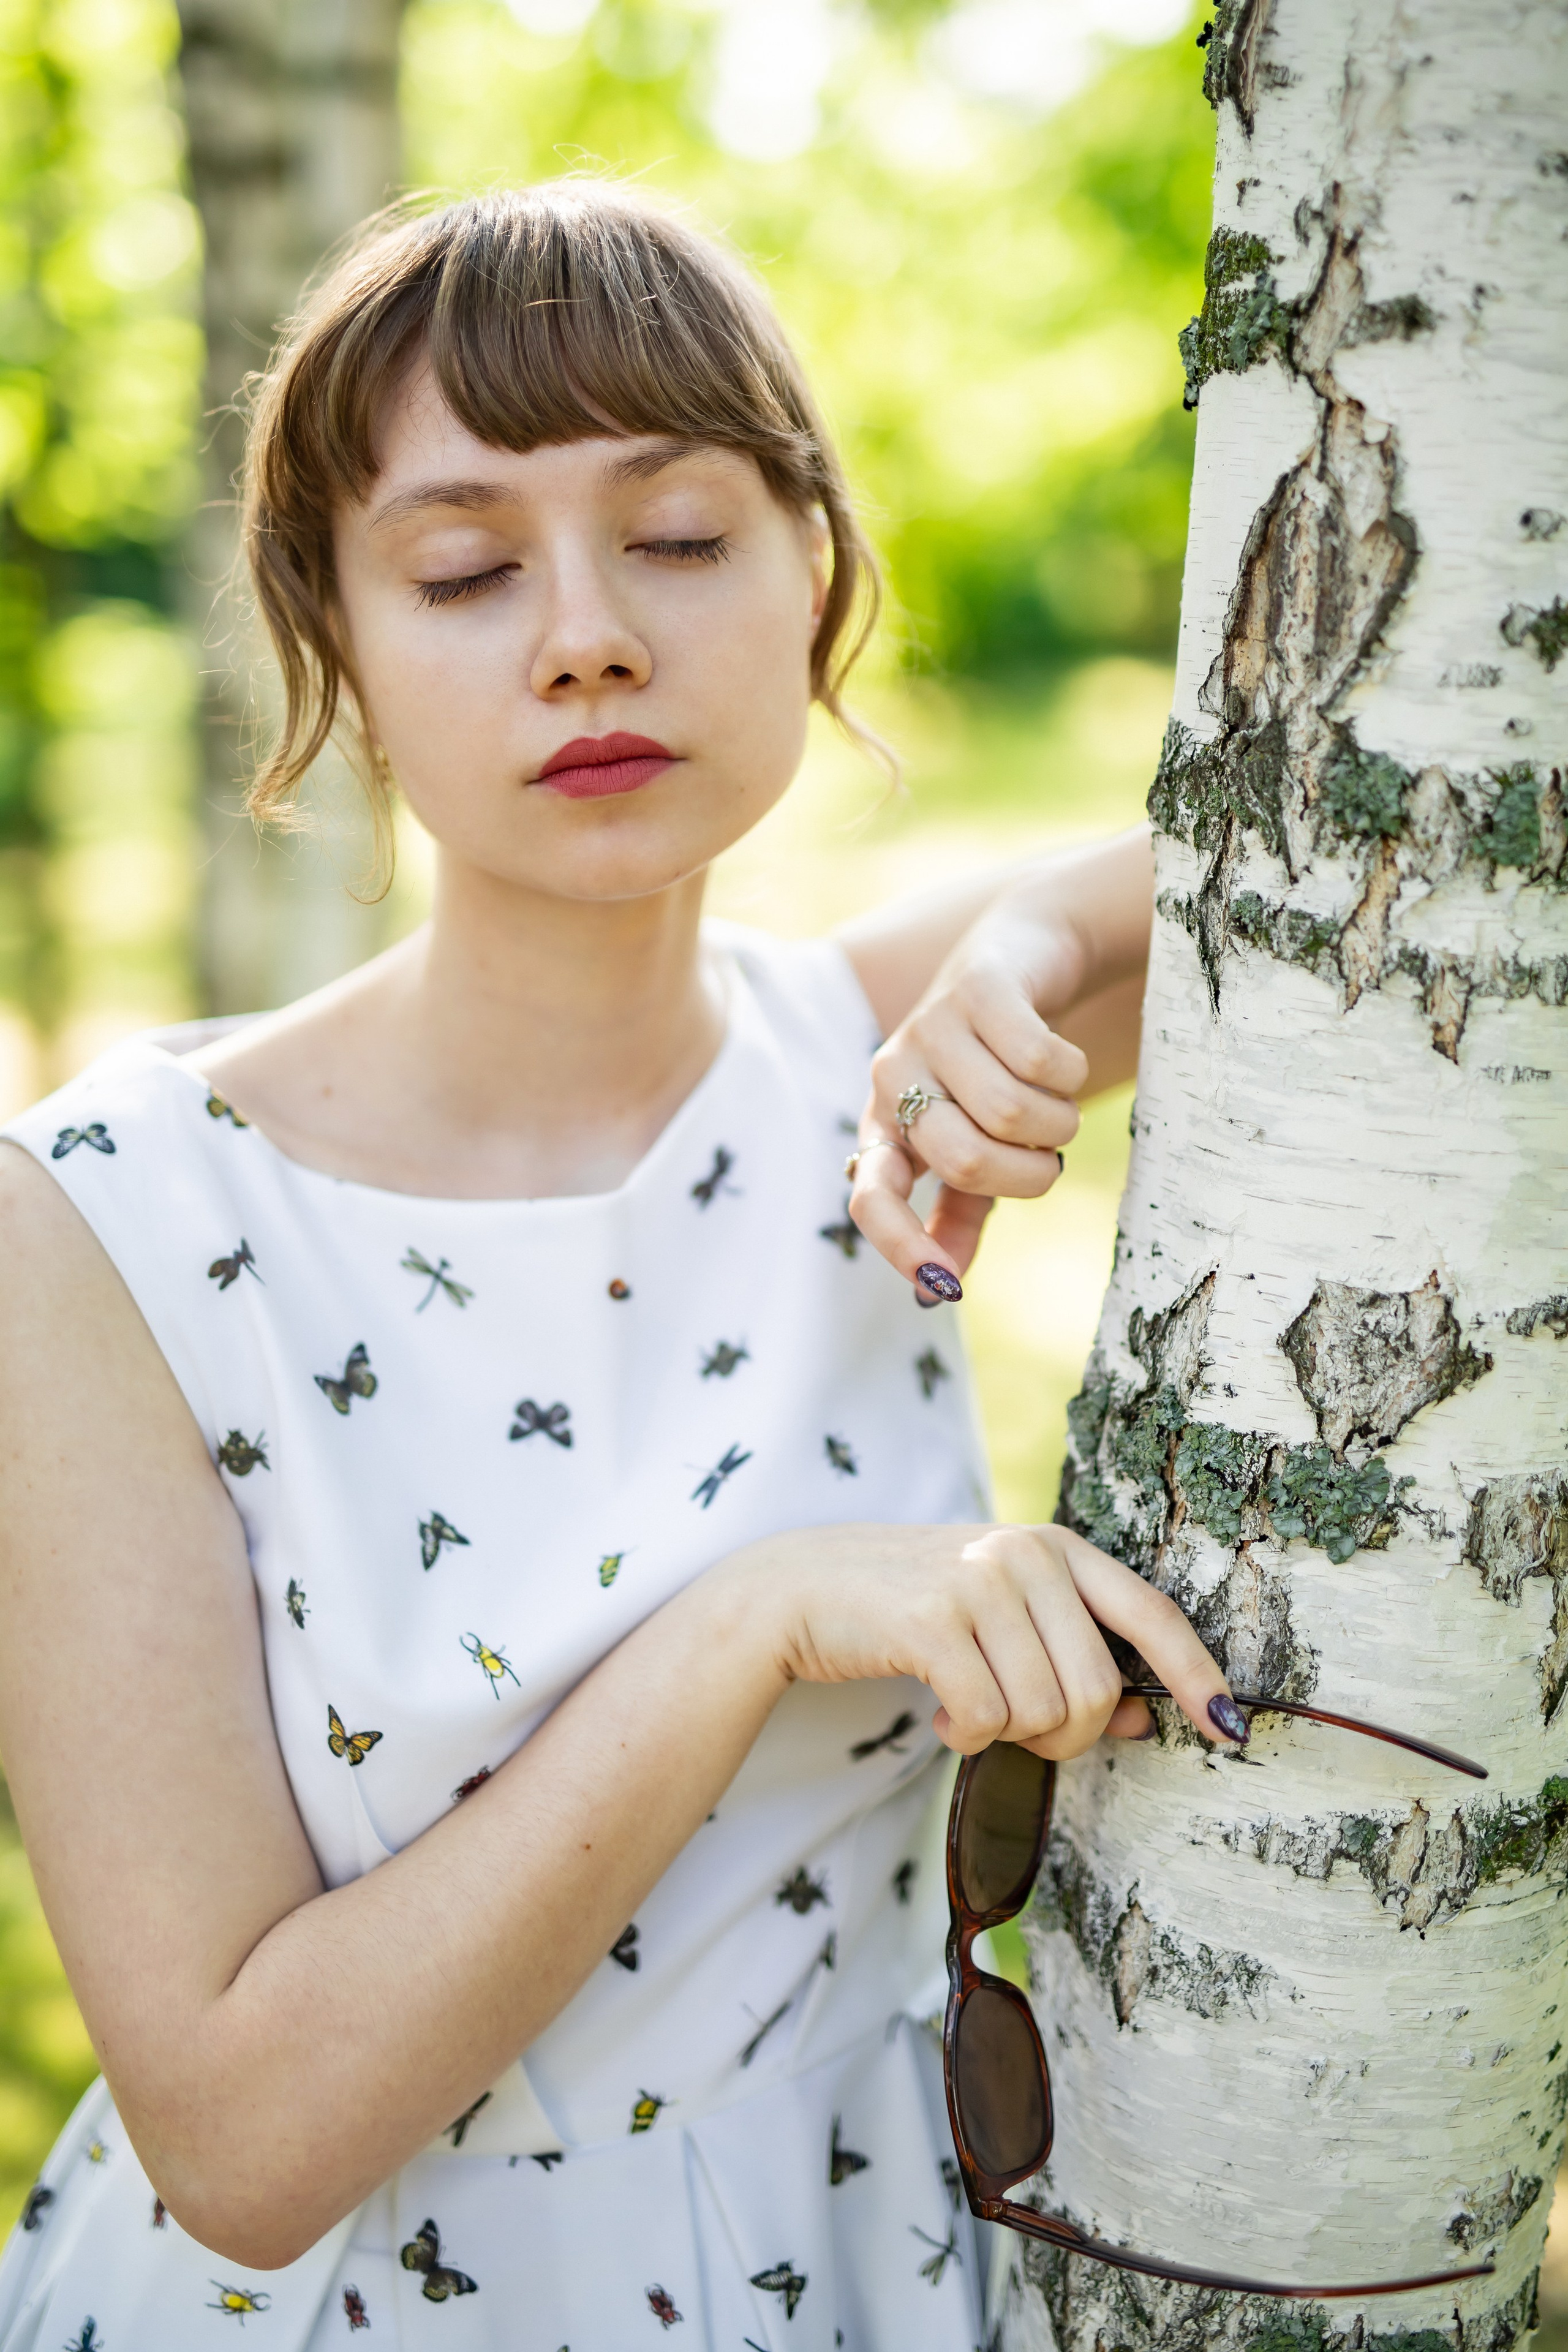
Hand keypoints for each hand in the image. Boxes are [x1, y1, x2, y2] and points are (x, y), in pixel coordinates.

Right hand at [728, 1519, 1238, 1760]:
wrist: (805, 1588)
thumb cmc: (917, 1611)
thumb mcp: (1005, 1620)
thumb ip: (1074, 1659)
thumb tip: (1146, 1718)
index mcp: (1058, 1547)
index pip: (1151, 1614)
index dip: (1197, 1673)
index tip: (1232, 1726)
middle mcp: (1027, 1552)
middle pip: (1095, 1692)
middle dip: (1062, 1736)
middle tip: (1013, 1727)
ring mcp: (980, 1579)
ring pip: (1042, 1712)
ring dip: (1005, 1734)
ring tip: (967, 1706)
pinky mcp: (933, 1619)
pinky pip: (986, 1718)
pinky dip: (965, 1735)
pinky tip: (939, 1712)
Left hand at [848, 920, 1085, 1300]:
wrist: (1024, 956)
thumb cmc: (994, 1067)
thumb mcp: (973, 1144)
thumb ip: (956, 1214)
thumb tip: (937, 1292)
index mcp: (886, 1124)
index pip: (871, 1194)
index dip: (900, 1241)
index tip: (941, 1282)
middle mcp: (893, 1076)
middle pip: (965, 1160)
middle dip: (1029, 1172)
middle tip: (1048, 1151)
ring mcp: (931, 1028)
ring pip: (1012, 1114)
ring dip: (1059, 1120)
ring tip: (1056, 1101)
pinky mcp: (976, 987)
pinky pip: (1040, 1060)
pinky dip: (1070, 1073)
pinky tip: (1062, 1060)